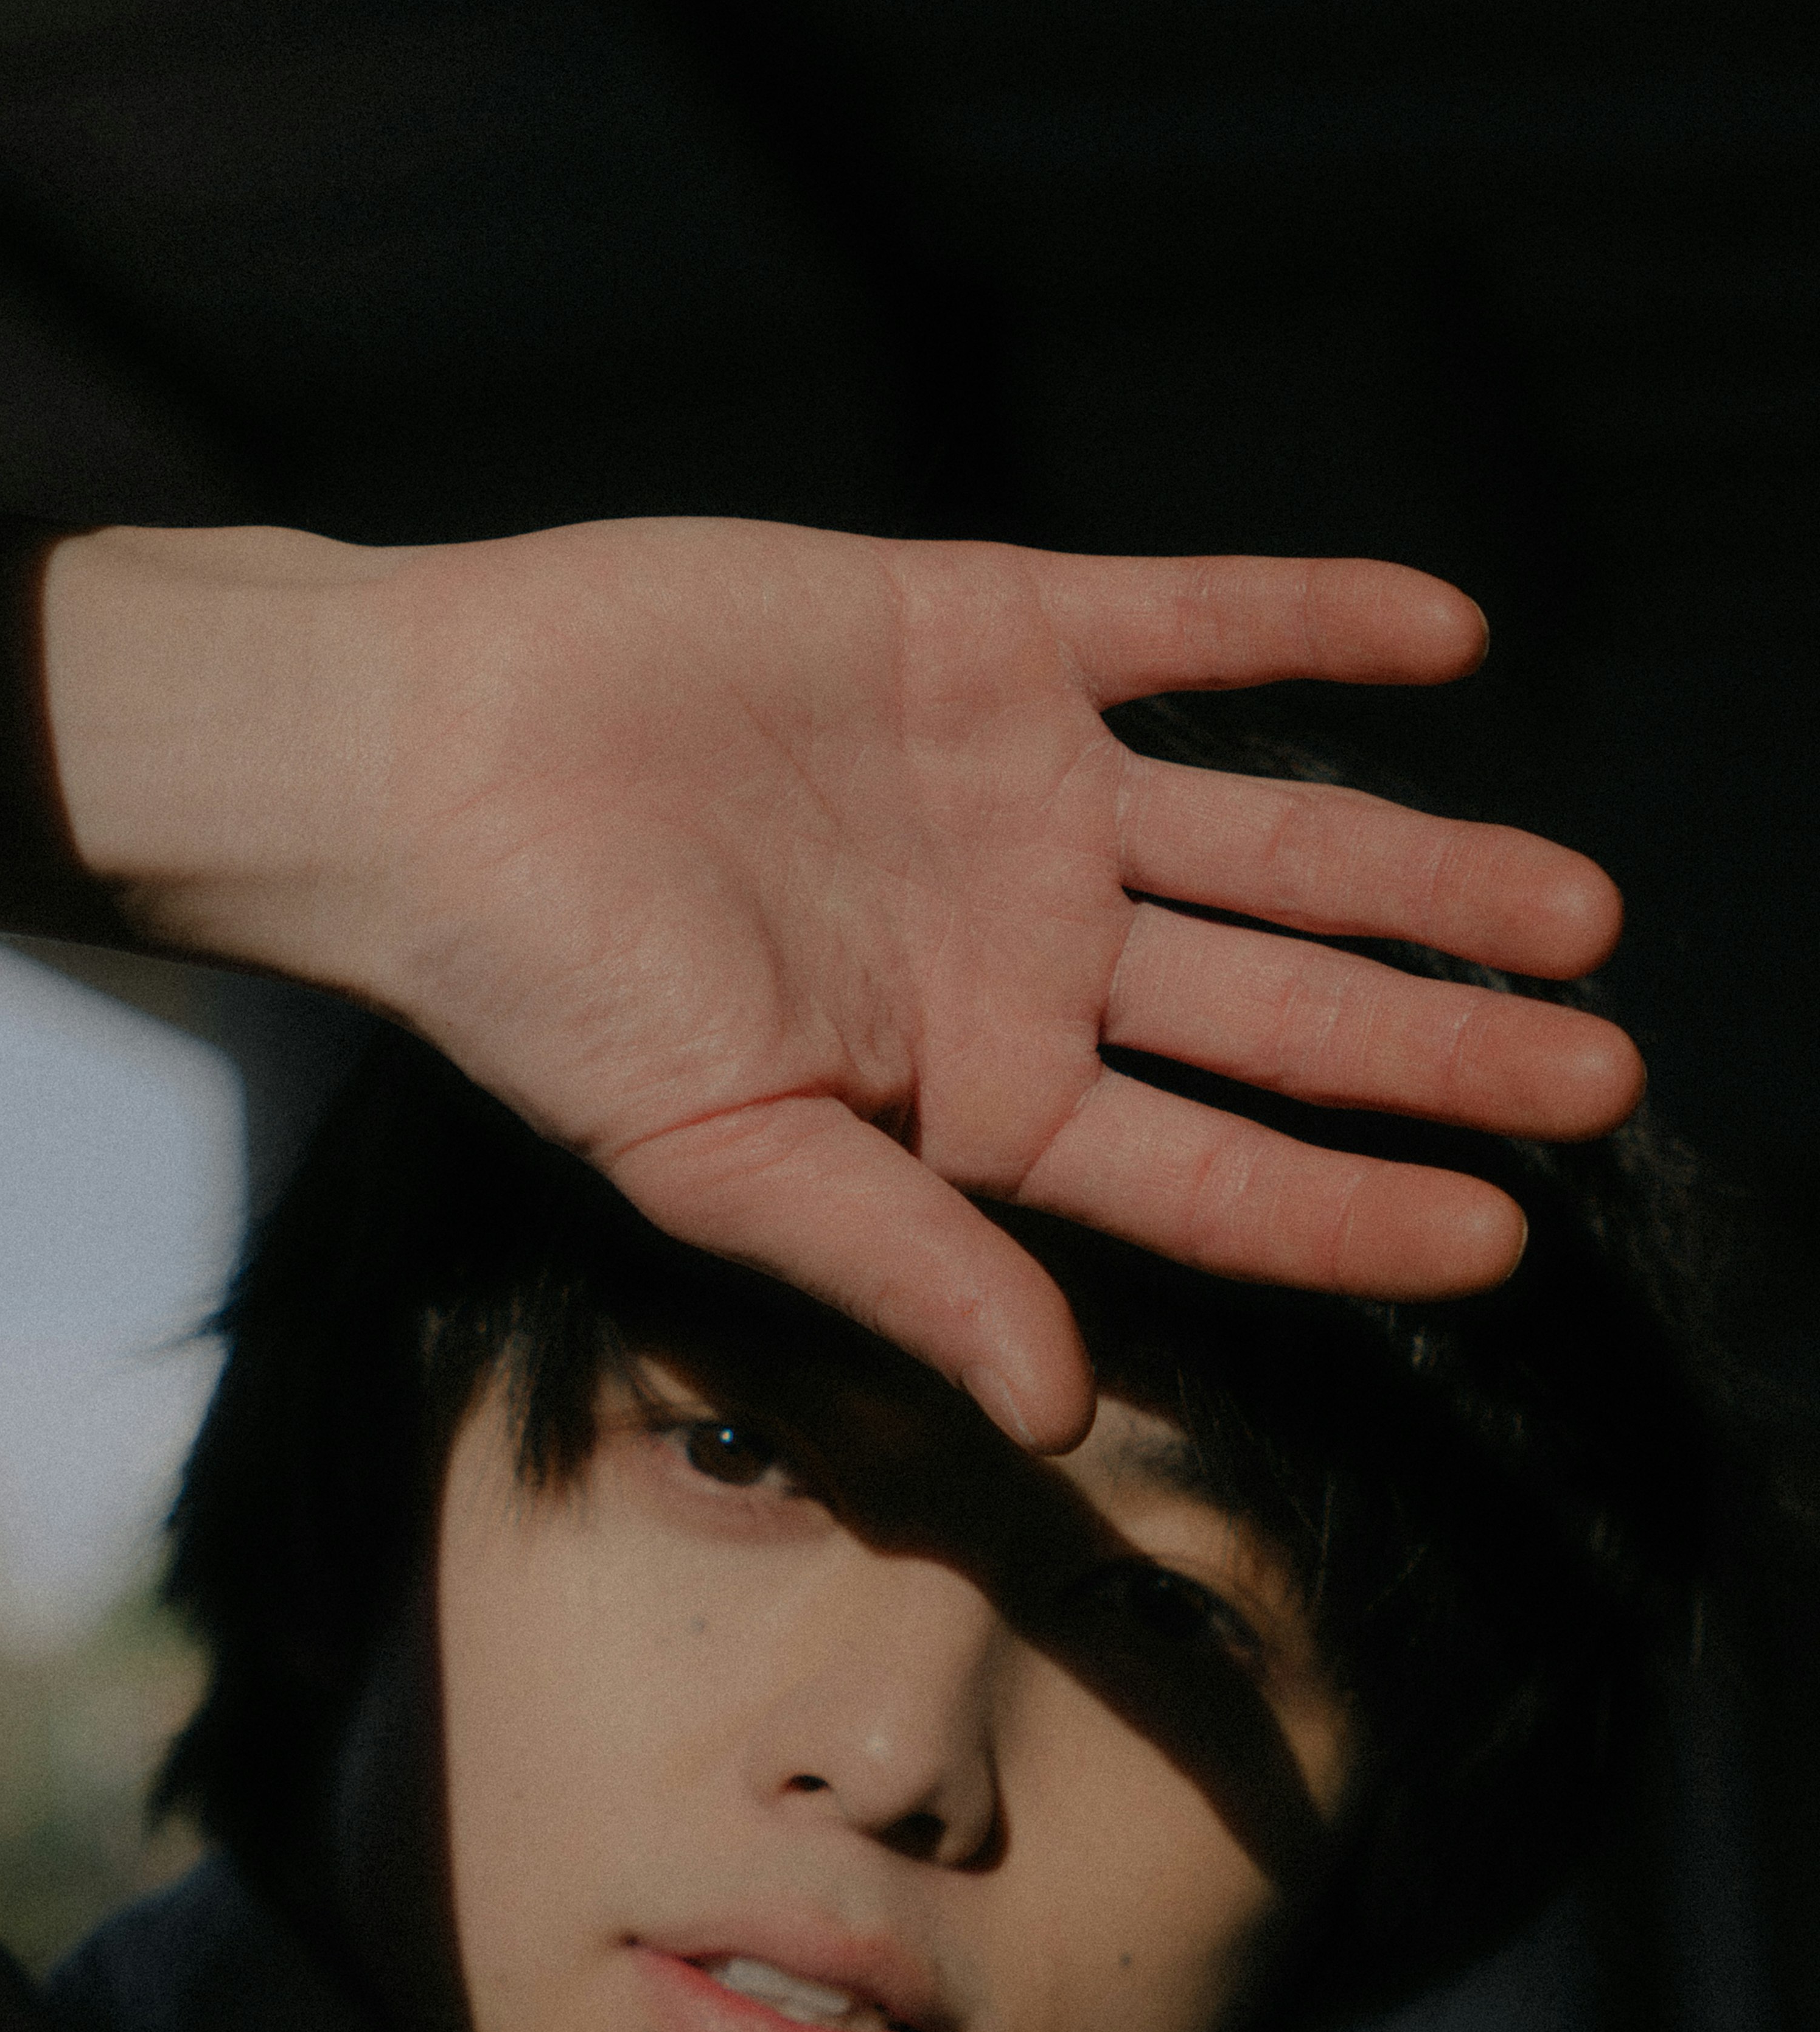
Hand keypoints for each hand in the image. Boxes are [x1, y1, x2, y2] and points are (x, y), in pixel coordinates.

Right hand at [43, 514, 1639, 1449]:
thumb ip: (906, 1265)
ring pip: (1273, 836)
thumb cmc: (541, 986)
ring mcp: (1021, 794)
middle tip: (1608, 1071)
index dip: (1354, 1211)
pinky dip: (1310, 616)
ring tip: (1581, 907)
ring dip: (1425, 867)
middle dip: (1440, 1050)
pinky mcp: (986, 632)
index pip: (1209, 1175)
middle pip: (1281, 1014)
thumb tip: (1065, 1415)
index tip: (1498, 1241)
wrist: (423, 763)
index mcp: (974, 1097)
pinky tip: (1453, 629)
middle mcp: (1030, 952)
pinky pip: (1188, 621)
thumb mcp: (722, 1159)